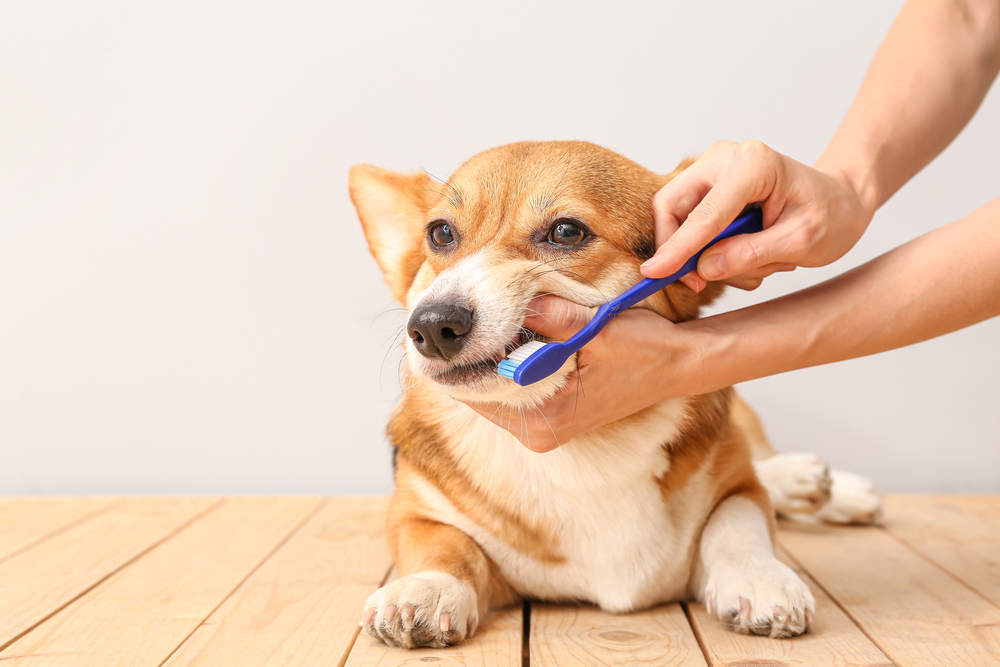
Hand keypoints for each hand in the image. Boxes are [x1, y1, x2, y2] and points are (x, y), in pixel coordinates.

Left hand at [465, 296, 703, 451]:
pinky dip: (501, 366)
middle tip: (449, 320)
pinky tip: (498, 339)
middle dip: (466, 357)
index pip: (477, 391)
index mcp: (546, 418)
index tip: (440, 330)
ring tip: (472, 325)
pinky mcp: (550, 419)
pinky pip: (509, 393)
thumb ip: (552, 315)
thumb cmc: (644, 349)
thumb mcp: (597, 327)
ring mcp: (544, 429)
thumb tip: (508, 298)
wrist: (678, 366)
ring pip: (491, 393)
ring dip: (483, 360)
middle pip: (478, 394)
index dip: (457, 358)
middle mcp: (540, 432)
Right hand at [641, 140, 875, 291]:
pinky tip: (746, 255)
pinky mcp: (709, 188)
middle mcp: (725, 159)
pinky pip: (690, 223)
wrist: (841, 201)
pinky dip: (709, 248)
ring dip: (705, 253)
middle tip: (700, 282)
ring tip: (755, 264)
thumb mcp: (801, 243)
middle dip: (681, 249)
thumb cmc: (831, 215)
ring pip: (679, 219)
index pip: (703, 213)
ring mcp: (713, 171)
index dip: (676, 248)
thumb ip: (751, 254)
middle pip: (671, 206)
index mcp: (753, 164)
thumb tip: (703, 268)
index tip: (653, 273)